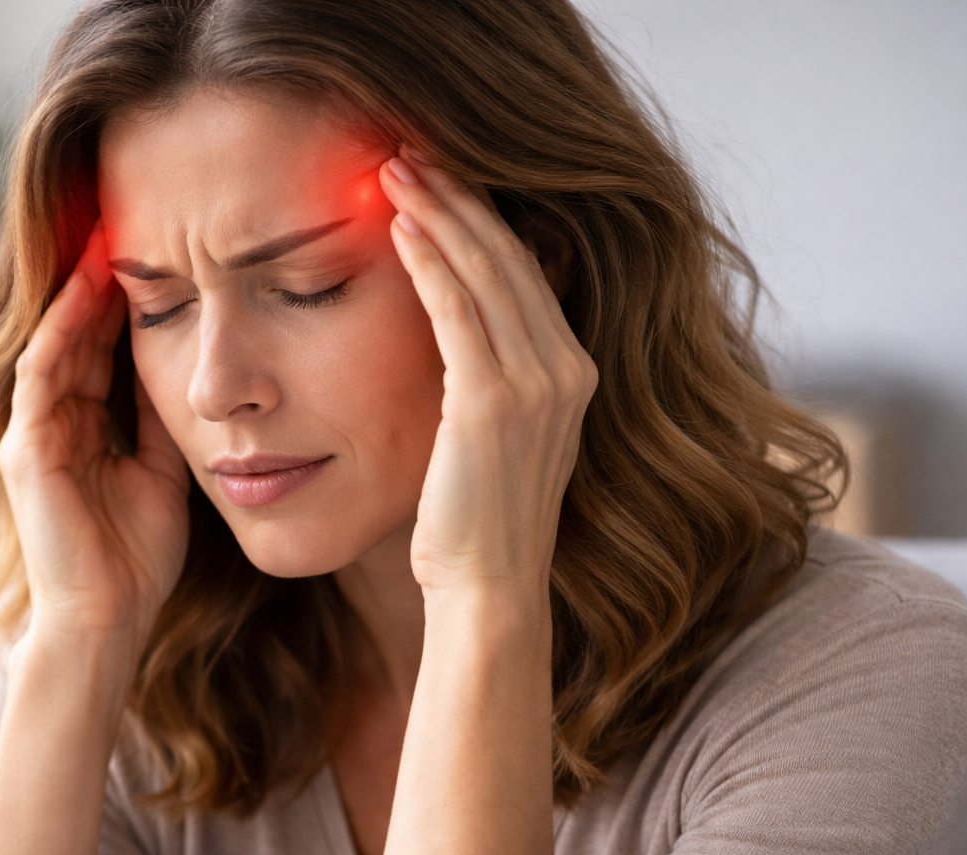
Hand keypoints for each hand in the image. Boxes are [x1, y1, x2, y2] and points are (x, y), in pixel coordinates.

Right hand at [0, 224, 190, 650]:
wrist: (108, 619)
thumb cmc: (135, 559)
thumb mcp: (160, 474)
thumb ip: (157, 424)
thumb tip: (179, 370)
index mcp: (81, 430)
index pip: (99, 350)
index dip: (123, 304)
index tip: (157, 256)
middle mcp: (51, 424)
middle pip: (74, 337)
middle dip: (99, 283)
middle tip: (126, 224)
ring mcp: (32, 434)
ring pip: (54, 343)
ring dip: (79, 292)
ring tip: (106, 240)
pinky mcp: (25, 449)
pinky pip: (42, 375)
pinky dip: (63, 330)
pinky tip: (88, 292)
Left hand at [379, 152, 595, 596]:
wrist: (487, 590)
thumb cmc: (474, 523)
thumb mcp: (495, 440)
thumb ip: (490, 382)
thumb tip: (457, 336)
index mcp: (572, 374)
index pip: (526, 274)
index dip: (482, 220)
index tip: (440, 179)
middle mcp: (567, 369)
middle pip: (511, 257)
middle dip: (459, 197)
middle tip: (409, 152)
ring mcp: (538, 383)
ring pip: (486, 271)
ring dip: (439, 212)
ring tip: (395, 168)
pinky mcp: (493, 401)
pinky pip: (457, 310)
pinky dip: (429, 260)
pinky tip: (398, 225)